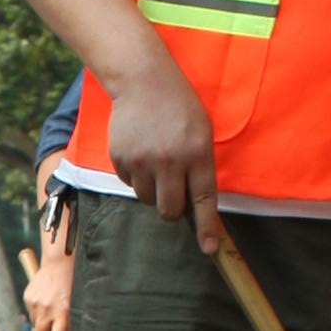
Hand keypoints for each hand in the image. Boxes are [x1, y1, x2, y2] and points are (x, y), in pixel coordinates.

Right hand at [20, 235, 74, 330]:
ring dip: (42, 321)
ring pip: (35, 324)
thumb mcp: (75, 305)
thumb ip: (69, 325)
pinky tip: (45, 298)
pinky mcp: (28, 297)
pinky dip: (37, 310)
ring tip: (51, 306)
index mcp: (64, 311)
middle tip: (54, 324)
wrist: (59, 263)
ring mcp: (36, 303)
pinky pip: (31, 313)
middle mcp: (48, 309)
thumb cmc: (72, 286)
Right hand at [104, 62, 222, 245]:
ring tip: (154, 162)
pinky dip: (135, 175)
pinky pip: (129, 183)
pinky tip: (139, 151)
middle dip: (171, 208)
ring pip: (146, 199)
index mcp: (197, 153)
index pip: (203, 199)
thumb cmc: (179, 107)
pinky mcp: (121, 159)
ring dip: (151, 190)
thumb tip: (193, 204)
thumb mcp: (201, 132)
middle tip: (172, 193)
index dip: (207, 227)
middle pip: (169, 210)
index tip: (209, 249)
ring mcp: (143, 161)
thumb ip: (199, 165)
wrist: (143, 81)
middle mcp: (170, 161)